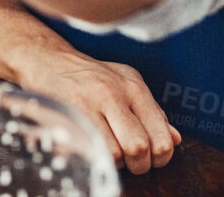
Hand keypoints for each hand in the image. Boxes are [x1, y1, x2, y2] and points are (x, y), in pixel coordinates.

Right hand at [9, 43, 179, 173]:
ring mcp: (90, 102)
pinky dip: (94, 156)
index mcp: (134, 87)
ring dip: (113, 161)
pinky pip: (89, 149)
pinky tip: (91, 147)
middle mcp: (115, 92)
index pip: (161, 136)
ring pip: (114, 153)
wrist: (47, 59)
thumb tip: (176, 139)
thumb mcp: (126, 84)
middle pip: (139, 147)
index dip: (159, 157)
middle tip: (130, 161)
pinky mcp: (68, 113)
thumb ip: (152, 112)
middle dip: (138, 164)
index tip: (150, 157)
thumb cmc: (91, 77)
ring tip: (107, 149)